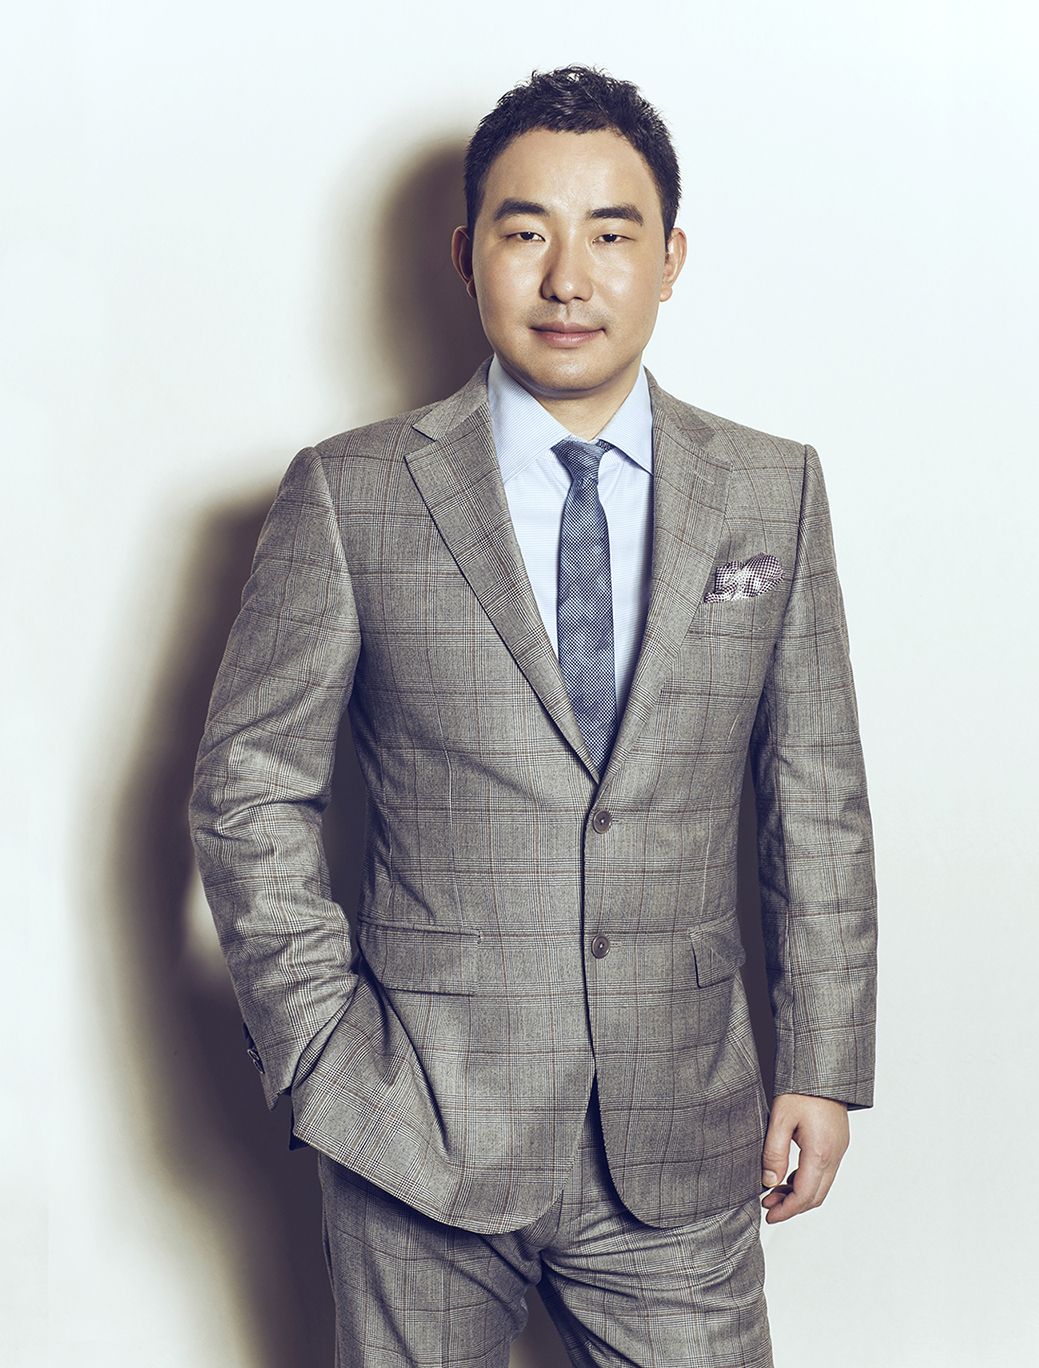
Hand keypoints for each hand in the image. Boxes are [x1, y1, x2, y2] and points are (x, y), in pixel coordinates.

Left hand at [760, 1093, 848, 1223]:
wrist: (823, 1069)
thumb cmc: (801, 1089)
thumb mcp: (779, 1119)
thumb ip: (774, 1153)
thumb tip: (769, 1182)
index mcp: (821, 1151)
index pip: (805, 1195)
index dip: (787, 1210)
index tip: (769, 1215)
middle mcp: (835, 1154)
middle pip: (816, 1196)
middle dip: (792, 1207)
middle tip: (767, 1207)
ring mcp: (839, 1149)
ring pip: (822, 1186)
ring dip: (799, 1195)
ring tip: (773, 1193)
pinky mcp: (838, 1143)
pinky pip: (825, 1173)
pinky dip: (807, 1181)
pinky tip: (788, 1178)